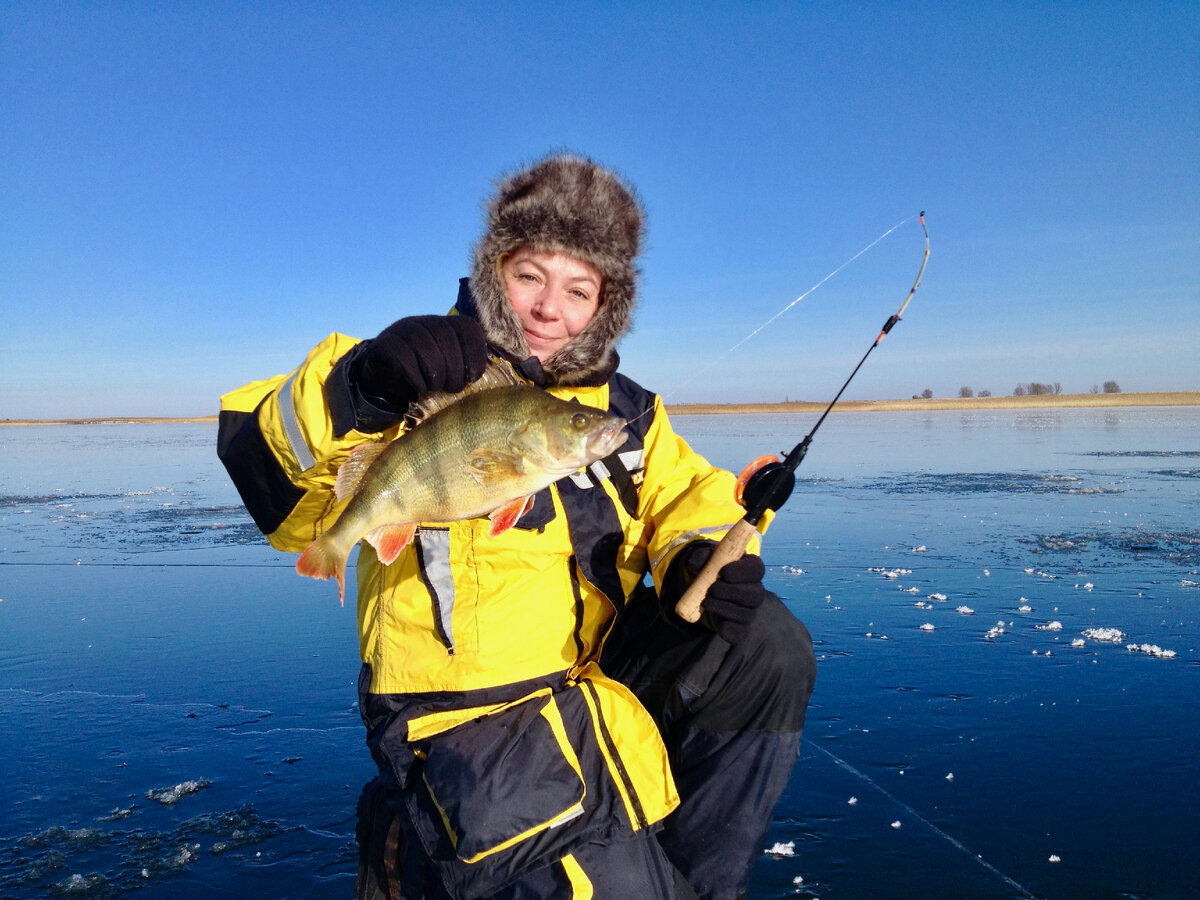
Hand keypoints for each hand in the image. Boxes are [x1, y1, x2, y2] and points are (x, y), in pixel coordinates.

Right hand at [353, 316, 488, 412]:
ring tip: (436, 387)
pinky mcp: (386, 343)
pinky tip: (420, 386)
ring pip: (426, 349)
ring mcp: (405, 329)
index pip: (468, 328)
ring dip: (436, 375)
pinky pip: (404, 357)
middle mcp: (427, 321)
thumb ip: (474, 364)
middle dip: (455, 369)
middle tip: (454, 388)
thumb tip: (511, 365)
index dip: (475, 353)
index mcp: (447, 324)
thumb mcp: (451, 365)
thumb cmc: (427, 372)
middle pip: (447, 339)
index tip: (474, 376)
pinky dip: (416, 376)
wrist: (387, 374)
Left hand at [665, 541, 767, 643]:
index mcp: (749, 569)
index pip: (756, 569)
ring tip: (706, 602)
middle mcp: (754, 590)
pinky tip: (718, 623)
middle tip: (712, 589)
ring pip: (746, 614)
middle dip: (732, 592)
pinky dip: (728, 629)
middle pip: (755, 594)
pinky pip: (739, 633)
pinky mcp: (740, 628)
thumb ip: (700, 558)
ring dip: (724, 608)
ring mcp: (749, 611)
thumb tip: (694, 564)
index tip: (724, 572)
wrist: (701, 593)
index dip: (743, 571)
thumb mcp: (702, 560)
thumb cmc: (707, 571)